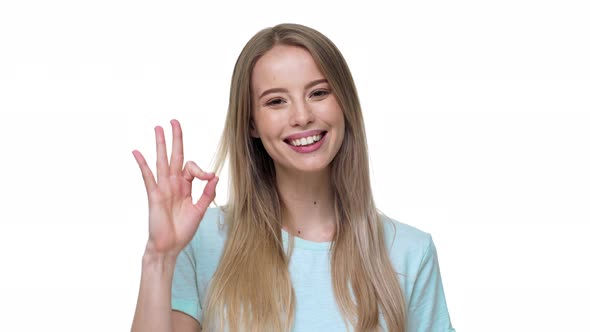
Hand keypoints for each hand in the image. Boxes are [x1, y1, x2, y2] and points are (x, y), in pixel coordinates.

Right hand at [132, 119, 218, 256]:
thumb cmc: (183, 230)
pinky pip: (148, 177)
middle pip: (175, 156)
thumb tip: (215, 175)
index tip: (209, 177)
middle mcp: (173, 184)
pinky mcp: (154, 195)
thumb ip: (207, 193)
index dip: (201, 170)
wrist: (169, 247)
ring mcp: (163, 188)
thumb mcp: (200, 210)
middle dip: (176, 139)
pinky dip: (142, 164)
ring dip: (160, 145)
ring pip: (162, 161)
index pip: (191, 168)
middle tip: (174, 121)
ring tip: (158, 128)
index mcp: (185, 186)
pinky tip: (137, 151)